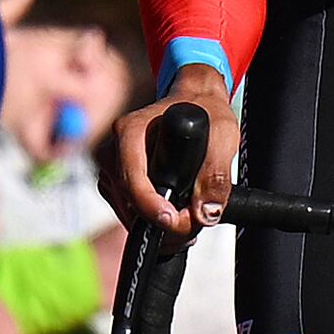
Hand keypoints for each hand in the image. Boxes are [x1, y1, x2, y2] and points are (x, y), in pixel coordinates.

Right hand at [100, 65, 238, 239]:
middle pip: (129, 202)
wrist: (196, 102)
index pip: (132, 180)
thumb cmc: (205, 113)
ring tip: (187, 225)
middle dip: (160, 223)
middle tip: (192, 230)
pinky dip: (149, 220)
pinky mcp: (116, 182)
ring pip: (127, 212)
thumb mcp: (221, 136)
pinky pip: (128, 211)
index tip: (174, 221)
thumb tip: (205, 212)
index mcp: (131, 131)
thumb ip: (216, 175)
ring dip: (156, 225)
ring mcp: (112, 167)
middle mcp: (114, 149)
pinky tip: (172, 217)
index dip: (151, 207)